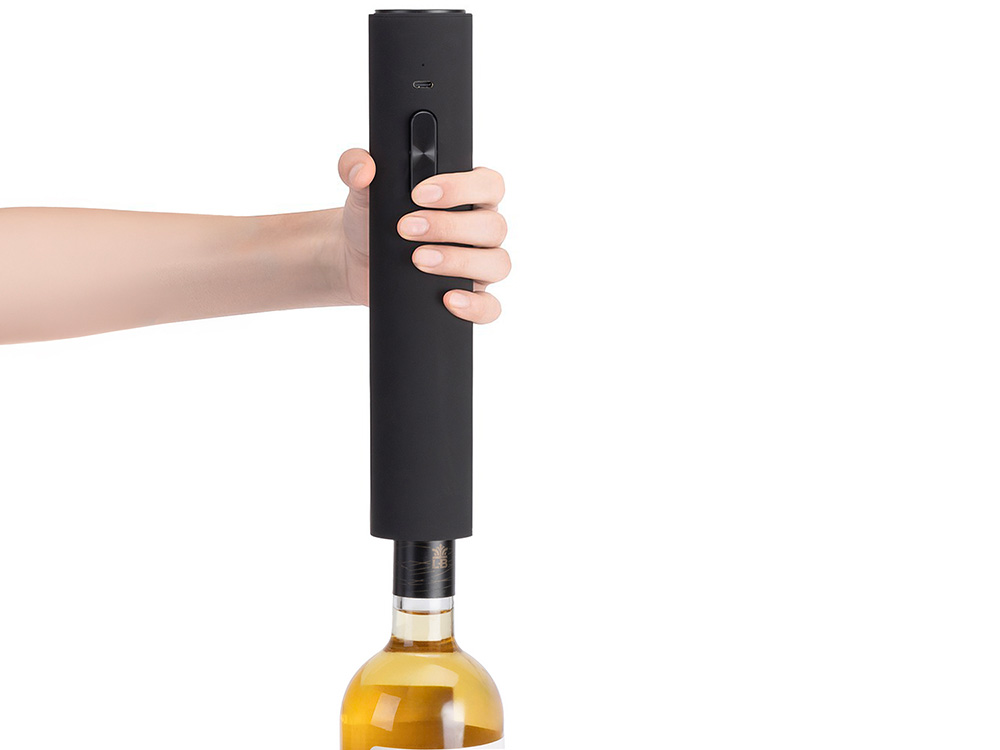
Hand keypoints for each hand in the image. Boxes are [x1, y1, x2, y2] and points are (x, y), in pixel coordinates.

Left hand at [336, 148, 509, 323]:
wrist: (355, 260)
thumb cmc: (371, 219)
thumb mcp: (362, 190)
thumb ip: (355, 166)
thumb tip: (363, 168)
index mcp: (469, 195)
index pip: (488, 184)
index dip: (462, 187)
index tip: (420, 194)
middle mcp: (482, 229)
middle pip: (493, 225)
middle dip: (449, 227)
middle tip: (407, 229)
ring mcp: (480, 264)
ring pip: (496, 263)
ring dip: (459, 262)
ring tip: (418, 260)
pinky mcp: (471, 297)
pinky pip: (490, 306)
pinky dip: (475, 305)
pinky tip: (448, 300)